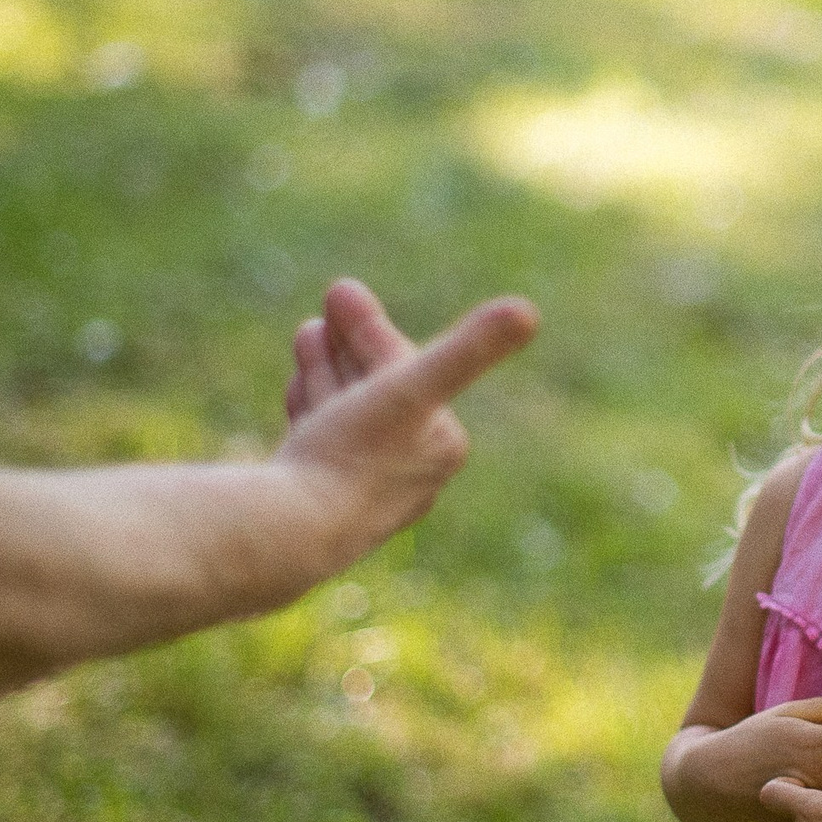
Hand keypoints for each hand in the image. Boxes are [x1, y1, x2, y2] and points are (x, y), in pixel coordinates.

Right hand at [274, 278, 538, 572]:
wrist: (291, 531)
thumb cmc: (355, 454)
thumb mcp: (413, 388)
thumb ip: (469, 349)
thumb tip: (529, 311)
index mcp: (441, 446)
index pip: (408, 370)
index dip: (373, 328)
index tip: (341, 290)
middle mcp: (409, 475)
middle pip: (381, 390)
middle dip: (354, 344)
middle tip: (329, 299)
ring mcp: (362, 493)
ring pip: (349, 414)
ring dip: (330, 368)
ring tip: (308, 333)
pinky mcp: (322, 507)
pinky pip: (321, 444)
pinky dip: (311, 405)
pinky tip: (296, 384)